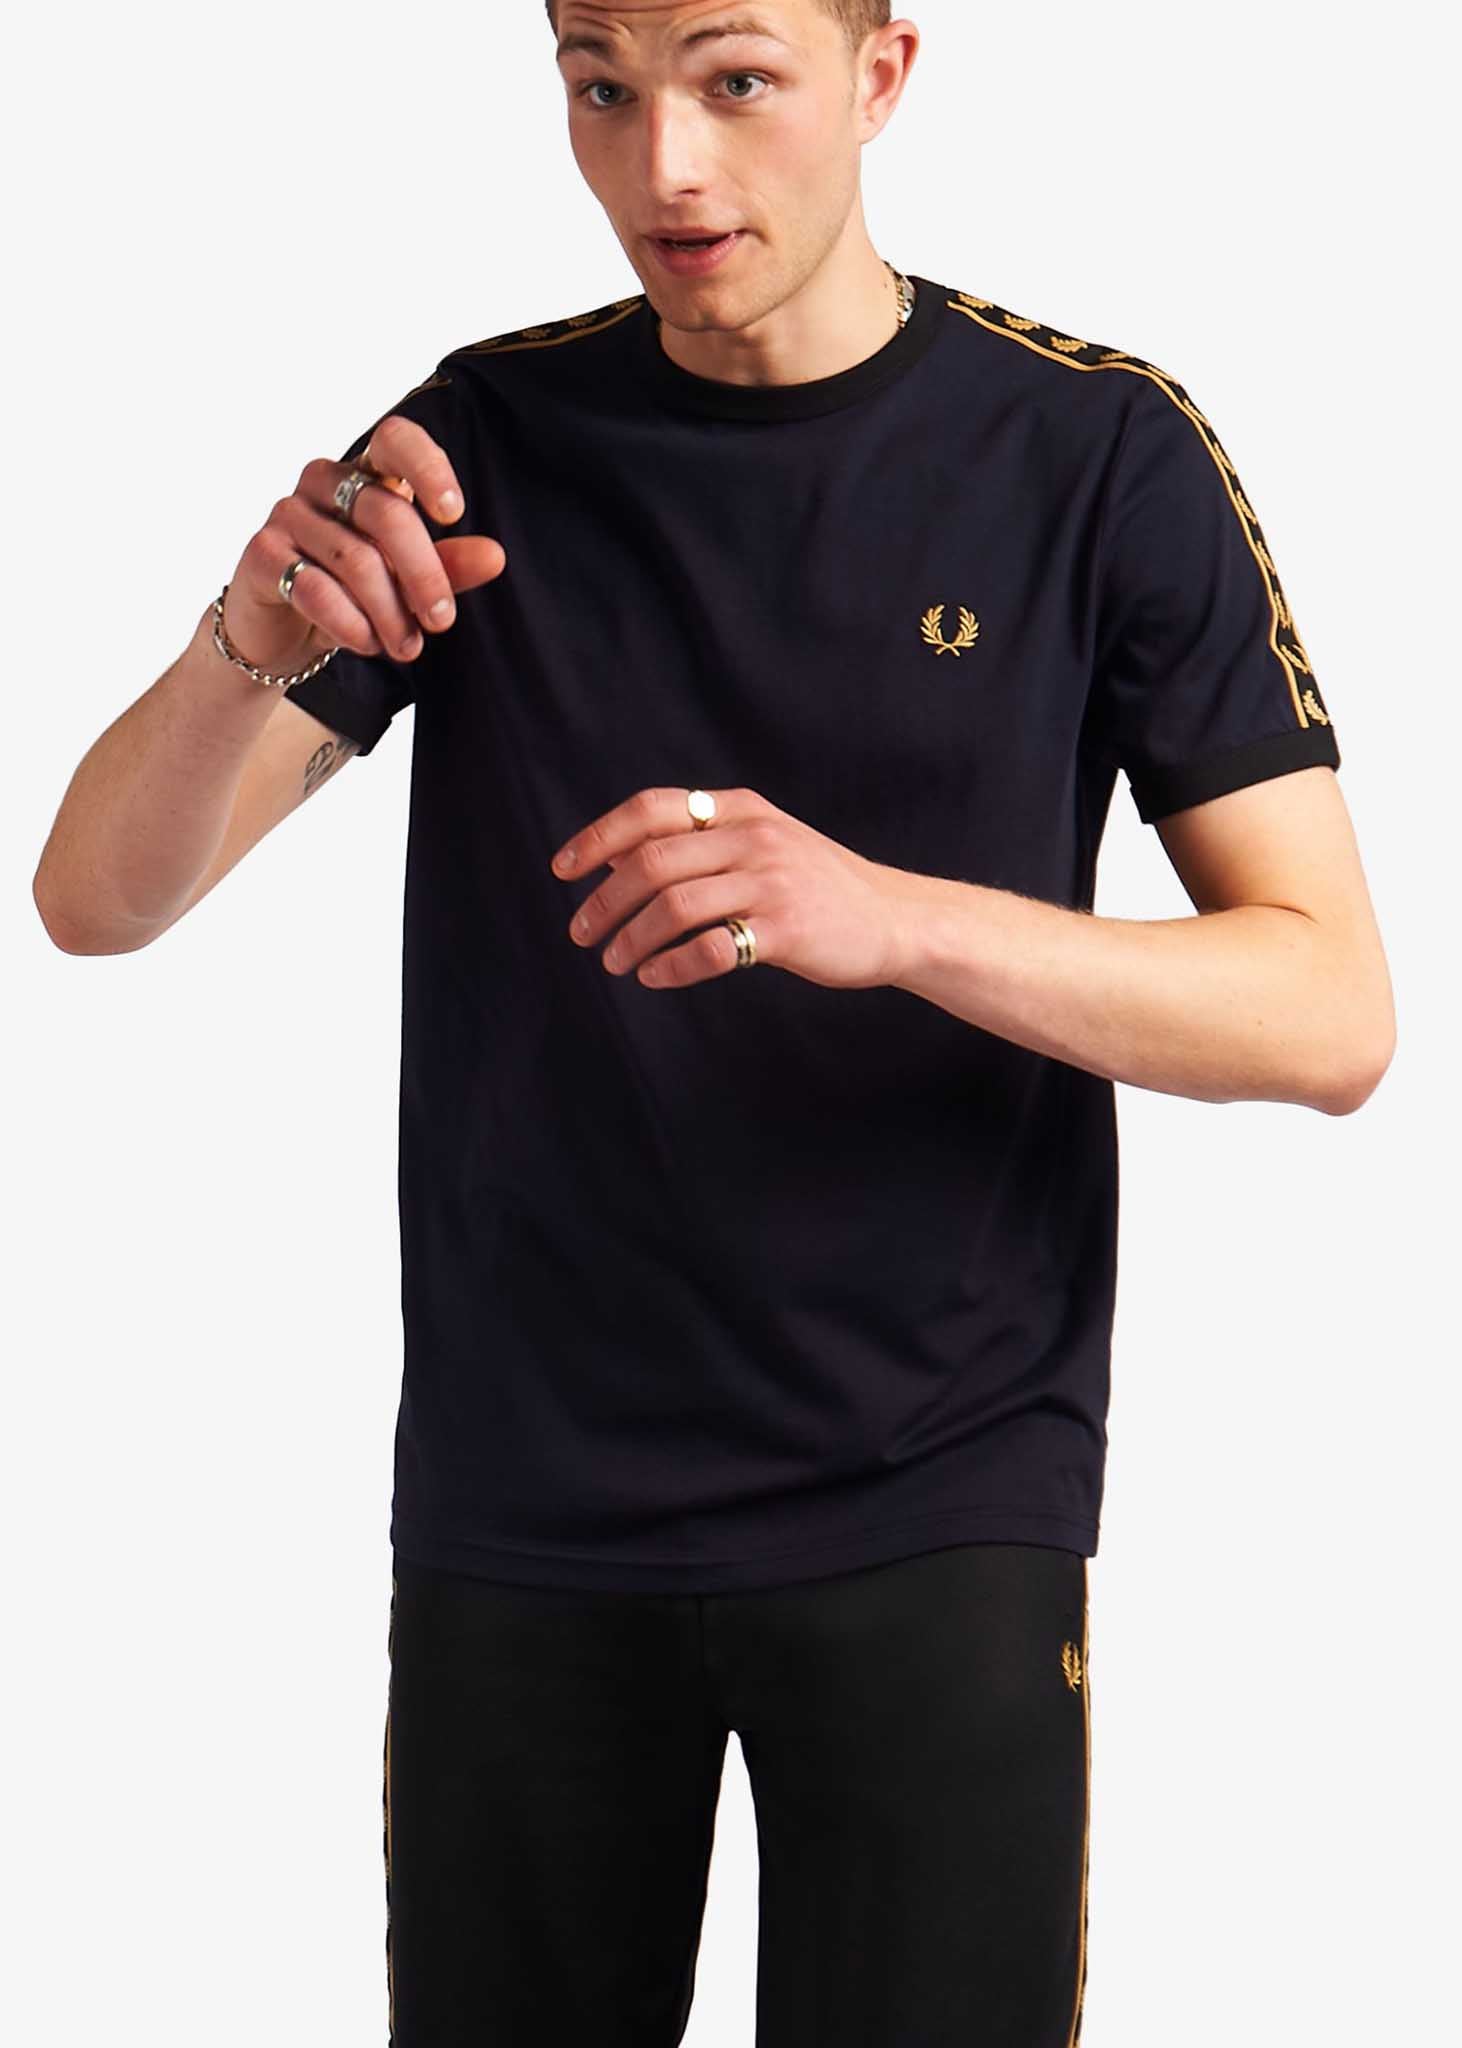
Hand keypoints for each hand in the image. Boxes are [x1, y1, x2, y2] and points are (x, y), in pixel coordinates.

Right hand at [222, 413, 506, 675]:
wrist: (281, 633)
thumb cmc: (351, 593)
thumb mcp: (405, 581)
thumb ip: (448, 567)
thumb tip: (494, 557)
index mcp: (366, 474)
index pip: (395, 439)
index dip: (427, 467)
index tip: (453, 514)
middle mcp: (324, 482)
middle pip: (388, 515)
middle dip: (424, 576)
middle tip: (441, 622)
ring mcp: (288, 513)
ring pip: (357, 561)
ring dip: (390, 614)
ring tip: (406, 646)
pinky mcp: (262, 553)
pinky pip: (317, 589)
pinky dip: (352, 625)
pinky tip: (367, 643)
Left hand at [550, 785, 912, 990]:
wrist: (894, 918)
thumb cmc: (817, 885)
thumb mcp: (762, 843)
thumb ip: (699, 842)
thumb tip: (613, 856)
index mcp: (741, 810)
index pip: (652, 809)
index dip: (599, 836)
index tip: (564, 869)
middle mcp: (753, 838)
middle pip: (652, 861)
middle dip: (604, 899)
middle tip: (581, 932)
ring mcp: (772, 882)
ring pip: (674, 906)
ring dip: (630, 938)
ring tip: (613, 961)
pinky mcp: (787, 930)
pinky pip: (712, 949)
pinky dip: (672, 965)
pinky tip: (654, 976)